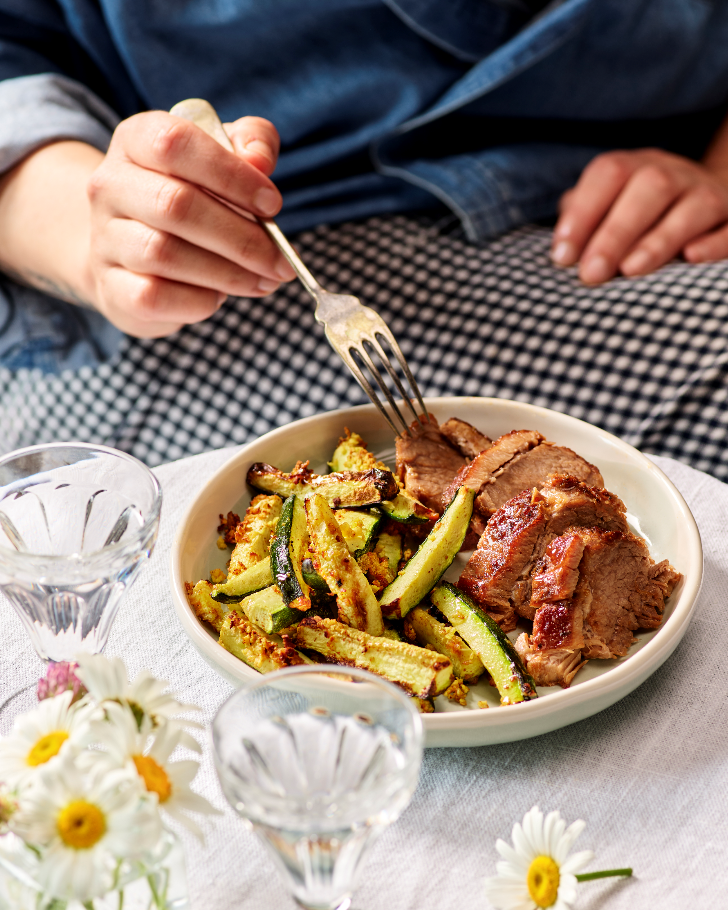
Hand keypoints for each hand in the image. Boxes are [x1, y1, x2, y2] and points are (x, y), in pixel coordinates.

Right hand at [85, 111, 294, 336]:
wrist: (132, 253)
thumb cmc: (192, 197)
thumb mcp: (222, 157)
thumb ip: (252, 143)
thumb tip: (260, 161)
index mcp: (135, 141)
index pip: (176, 143)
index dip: (232, 174)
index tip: (273, 205)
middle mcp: (109, 186)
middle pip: (175, 205)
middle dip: (241, 238)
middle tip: (281, 262)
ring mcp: (104, 239)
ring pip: (164, 254)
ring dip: (228, 273)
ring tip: (264, 281)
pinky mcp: (111, 288)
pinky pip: (154, 296)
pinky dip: (199, 300)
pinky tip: (220, 297)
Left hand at [550, 148, 727, 283]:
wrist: (699, 201)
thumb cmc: (633, 214)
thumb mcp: (606, 208)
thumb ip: (582, 219)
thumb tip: (562, 245)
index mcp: (635, 167)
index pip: (608, 173)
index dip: (583, 212)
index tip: (562, 255)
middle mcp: (673, 173)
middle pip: (649, 188)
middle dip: (616, 233)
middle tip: (590, 274)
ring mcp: (706, 193)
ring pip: (692, 205)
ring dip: (659, 239)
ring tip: (630, 271)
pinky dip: (714, 244)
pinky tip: (691, 258)